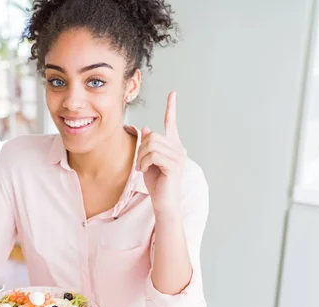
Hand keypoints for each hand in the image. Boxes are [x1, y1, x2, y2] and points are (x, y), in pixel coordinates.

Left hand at [136, 91, 185, 214]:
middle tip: (139, 164)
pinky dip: (144, 163)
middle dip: (141, 149)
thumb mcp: (148, 161)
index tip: (172, 93)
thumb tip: (146, 128)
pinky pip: (153, 155)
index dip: (171, 108)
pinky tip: (144, 171)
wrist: (163, 201)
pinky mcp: (174, 165)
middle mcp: (179, 149)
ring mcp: (178, 156)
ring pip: (151, 145)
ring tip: (141, 168)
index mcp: (173, 145)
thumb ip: (148, 146)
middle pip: (153, 136)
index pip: (171, 123)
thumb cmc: (156, 182)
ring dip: (141, 157)